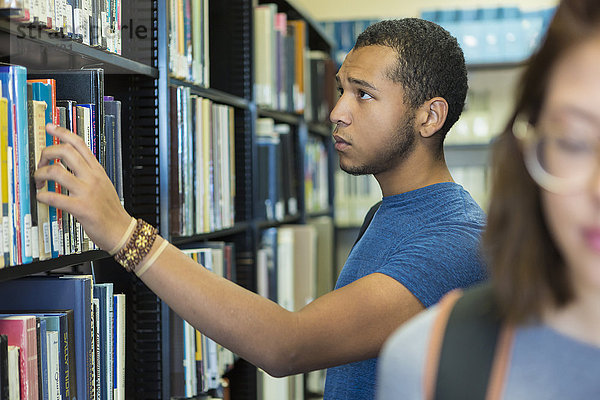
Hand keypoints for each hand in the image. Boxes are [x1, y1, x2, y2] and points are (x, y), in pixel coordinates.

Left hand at [34, 123, 132, 251]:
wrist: (122, 230)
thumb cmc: (112, 210)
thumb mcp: (104, 185)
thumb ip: (89, 173)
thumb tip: (69, 165)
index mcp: (97, 171)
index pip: (79, 143)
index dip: (62, 132)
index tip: (50, 128)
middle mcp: (92, 178)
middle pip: (65, 151)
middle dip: (46, 153)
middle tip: (41, 162)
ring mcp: (87, 192)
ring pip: (57, 172)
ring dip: (40, 174)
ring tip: (39, 181)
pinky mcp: (81, 208)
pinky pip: (56, 198)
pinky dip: (43, 196)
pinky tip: (42, 197)